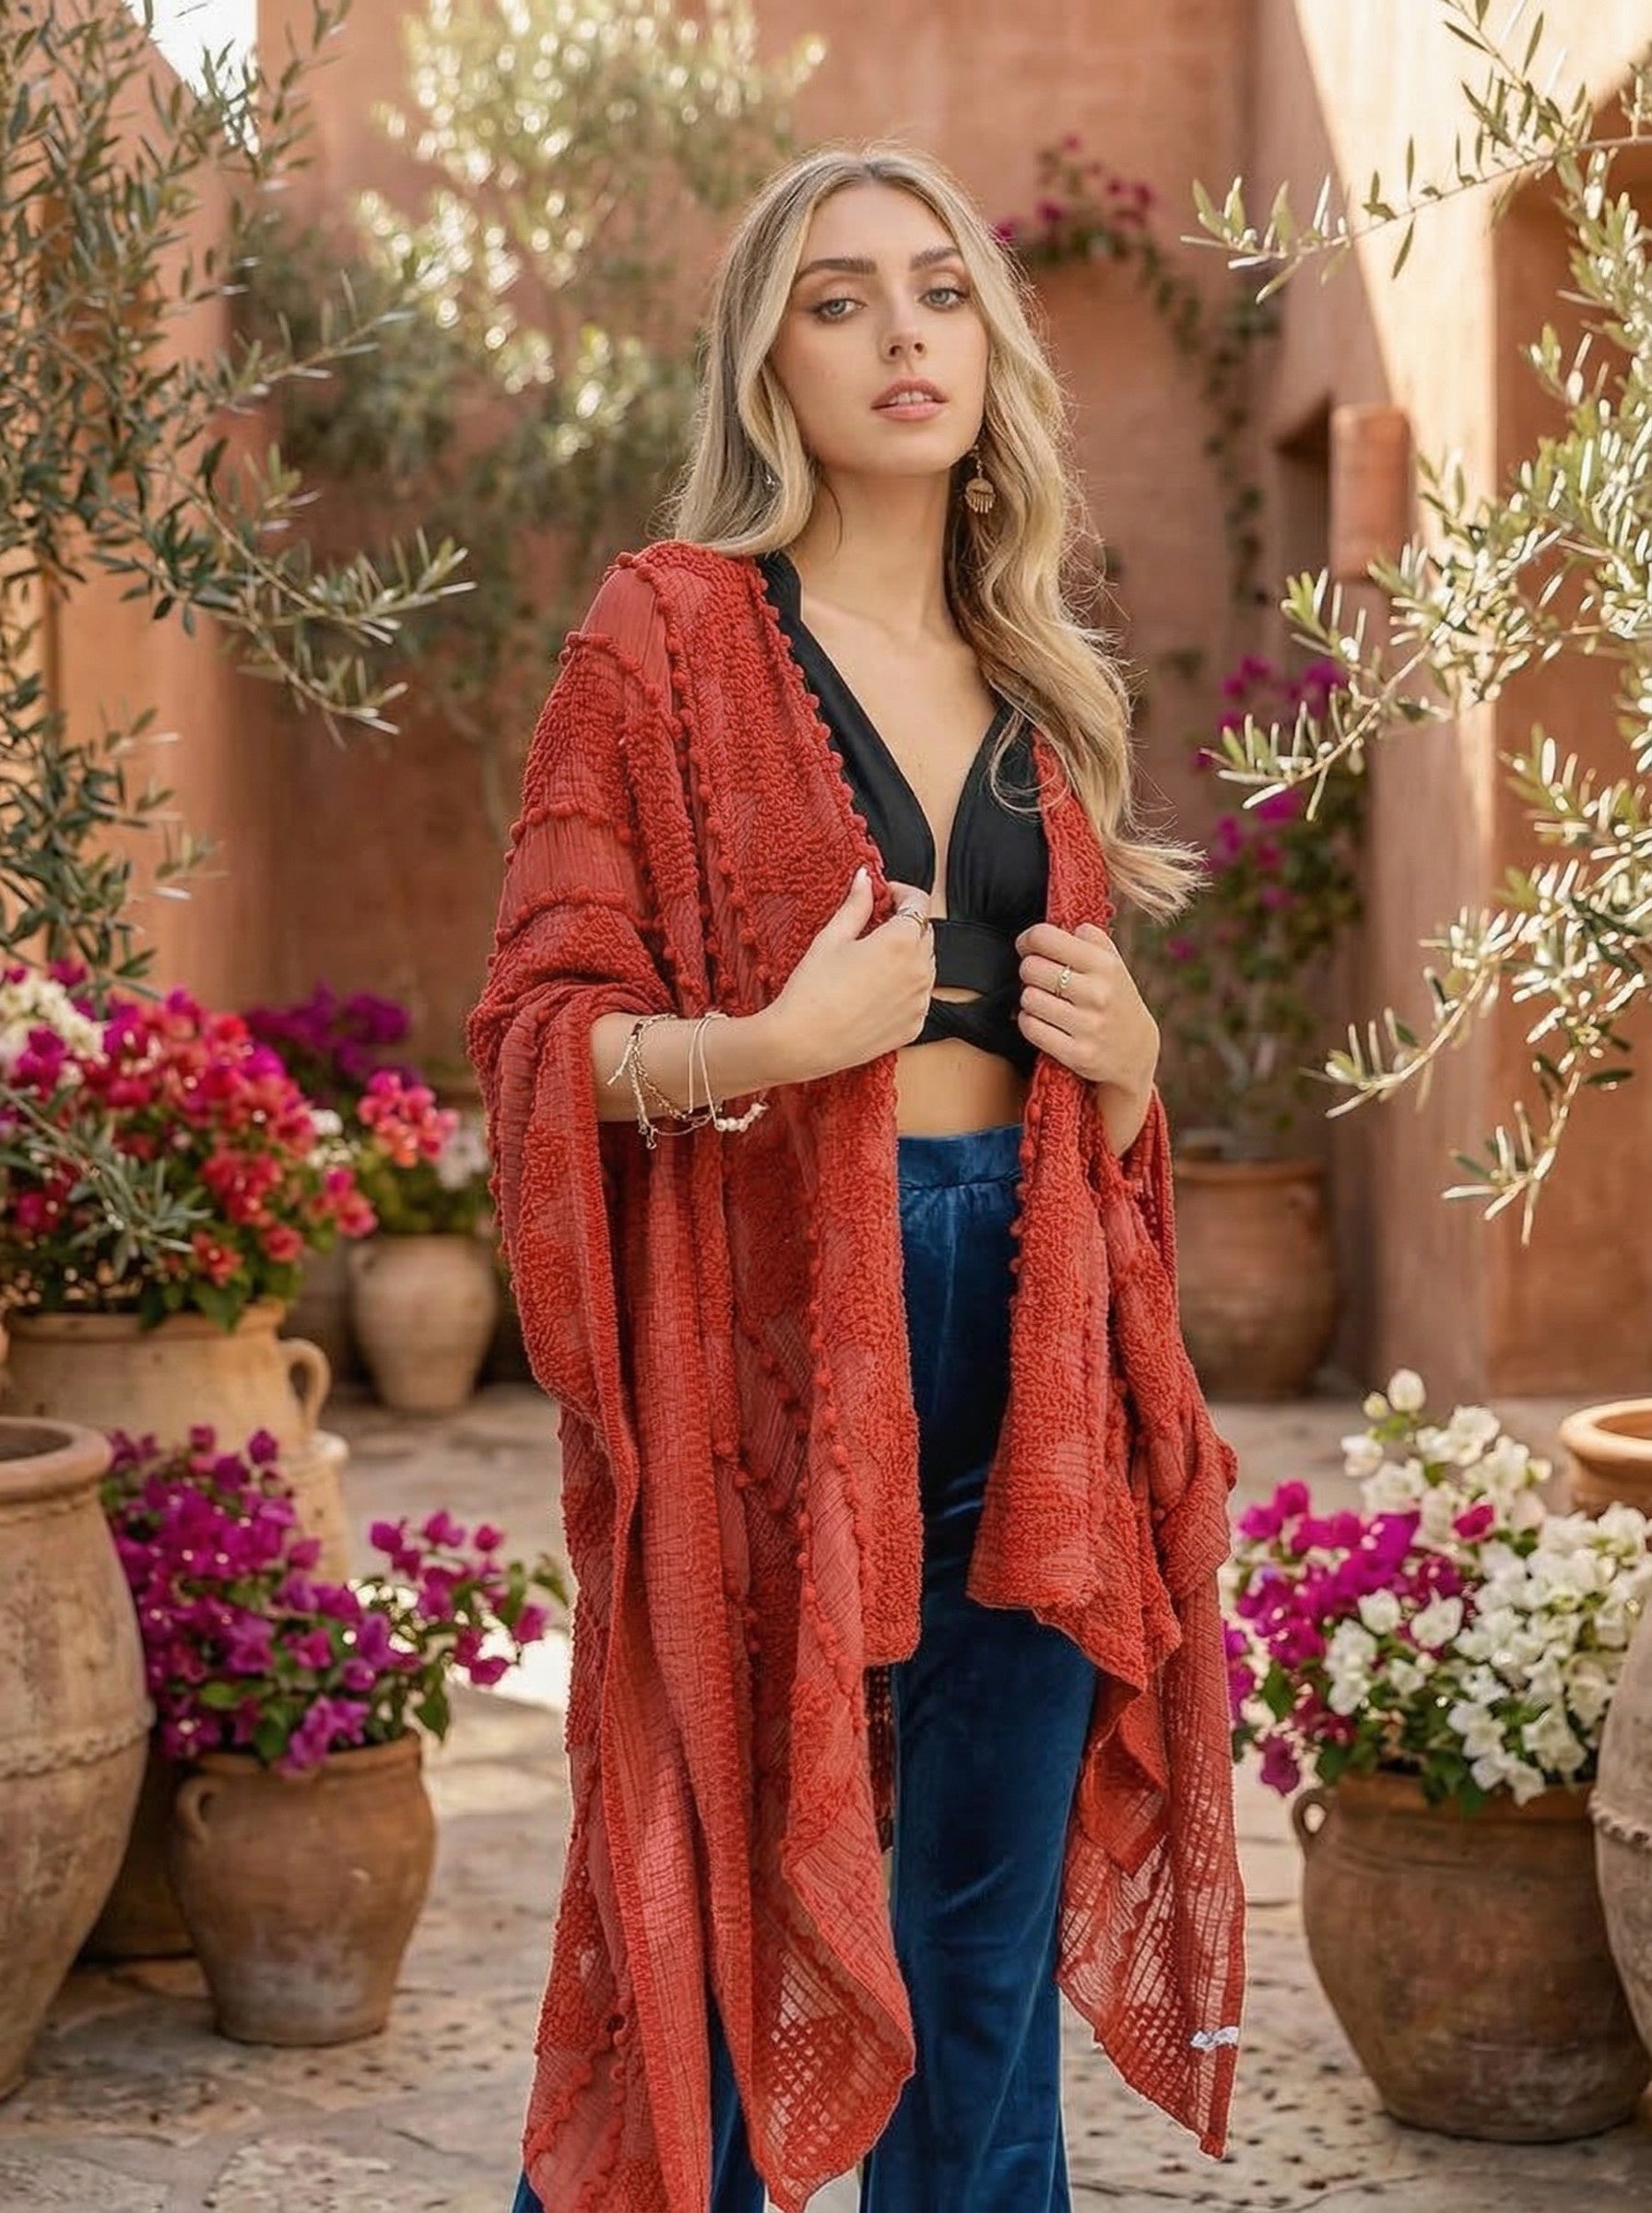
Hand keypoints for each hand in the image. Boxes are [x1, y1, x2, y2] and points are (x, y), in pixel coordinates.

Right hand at [765, 868, 935, 1082]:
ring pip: (925, 965)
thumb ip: (856, 905)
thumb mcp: (831, 938)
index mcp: (902, 942)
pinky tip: (874, 991)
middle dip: (904, 924)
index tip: (883, 896)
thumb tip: (865, 879)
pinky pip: (918, 996)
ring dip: (907, 956)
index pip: (920, 902)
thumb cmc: (812, 989)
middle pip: (924, 933)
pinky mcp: (915, 1025)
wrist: (803, 1043)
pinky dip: (904, 987)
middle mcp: (920, 971)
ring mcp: (920, 1001)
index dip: (902, 893)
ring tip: (871, 962)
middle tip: (873, 927)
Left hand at [1015, 920, 1159, 1145]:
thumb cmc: (1116, 1000)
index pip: (1044, 937)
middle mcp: (1097, 994)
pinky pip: (1030, 1027)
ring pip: (1028, 998)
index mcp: (1105, 965)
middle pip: (1031, 968)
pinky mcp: (1077, 1054)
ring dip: (1030, 999)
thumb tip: (1058, 922)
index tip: (1029, 946)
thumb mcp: (1113, 964)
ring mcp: (1087, 1026)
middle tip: (1040, 978)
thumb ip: (1090, 938)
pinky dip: (1029, 1022)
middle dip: (1030, 971)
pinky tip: (1044, 1021)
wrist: (1136, 1053)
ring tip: (1046, 1001)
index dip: (1028, 940)